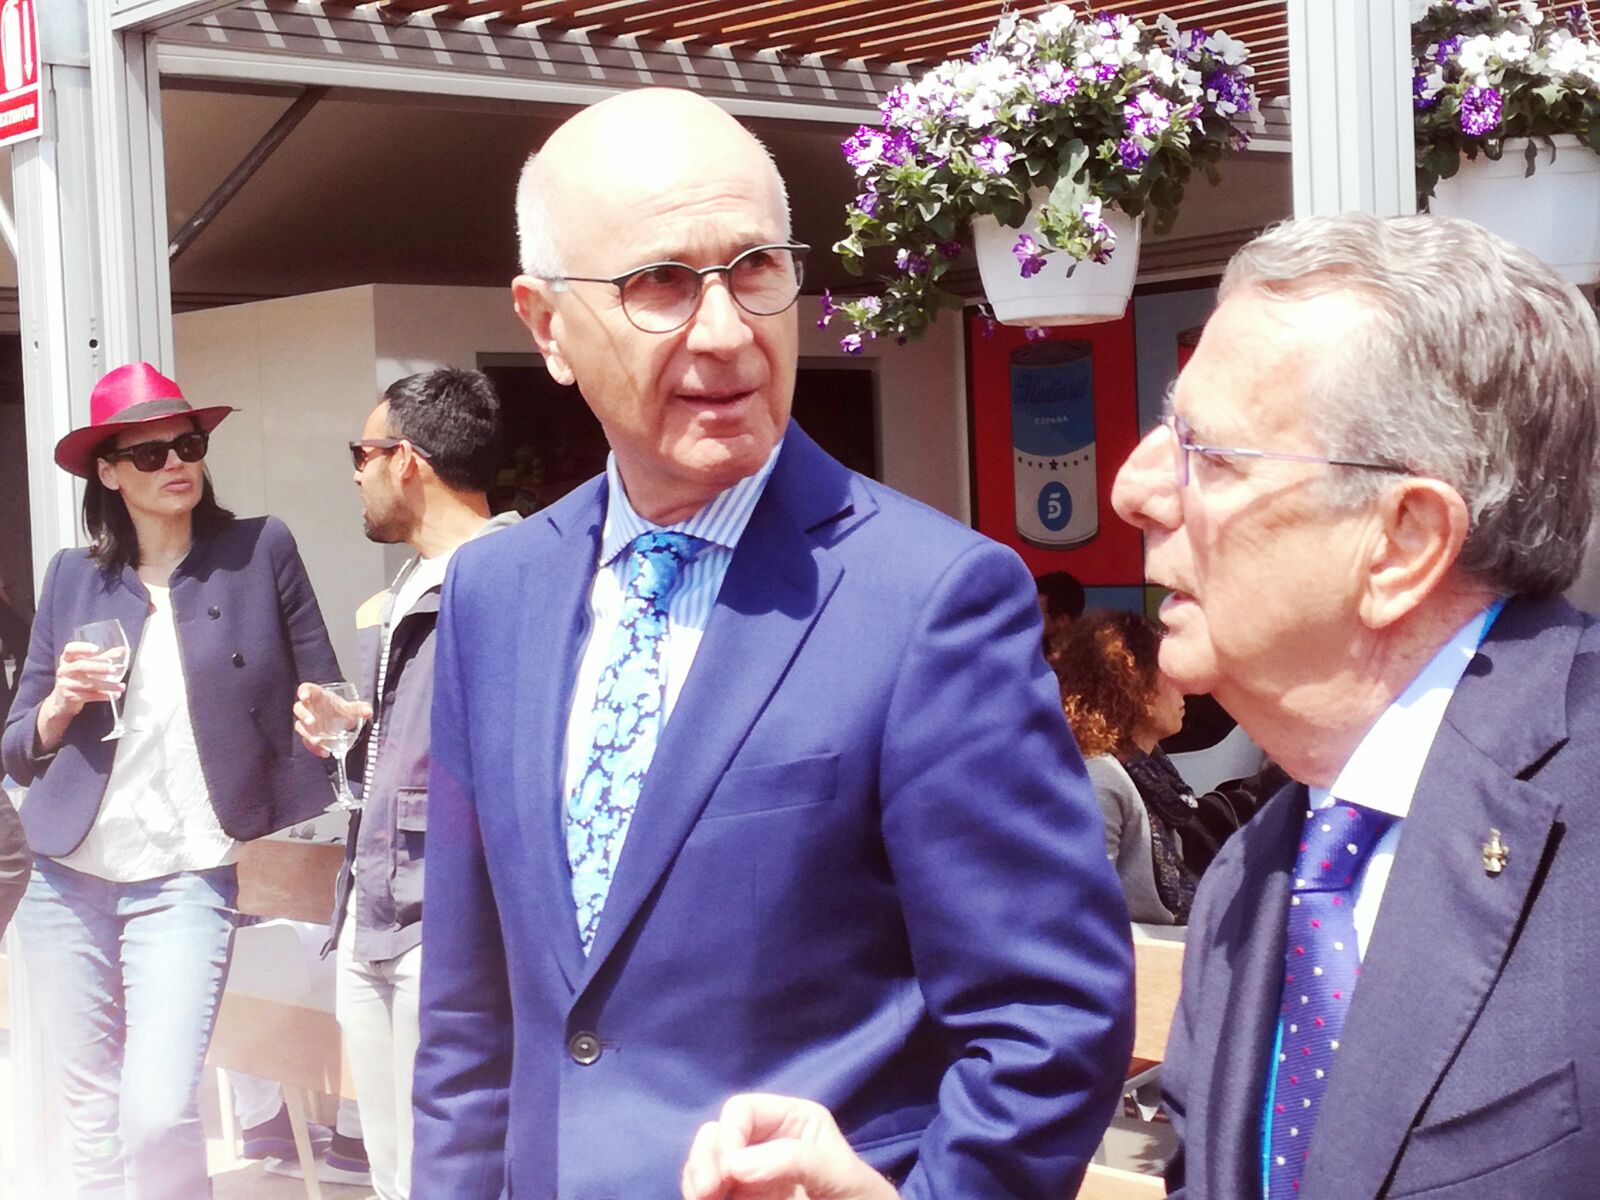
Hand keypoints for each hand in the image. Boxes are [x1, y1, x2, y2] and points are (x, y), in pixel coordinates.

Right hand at [46, 641, 124, 719]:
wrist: (63, 701)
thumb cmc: (79, 678)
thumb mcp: (88, 666)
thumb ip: (104, 657)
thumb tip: (124, 650)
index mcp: (67, 659)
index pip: (70, 649)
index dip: (82, 648)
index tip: (97, 649)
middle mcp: (64, 670)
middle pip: (80, 666)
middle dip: (98, 667)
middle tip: (113, 669)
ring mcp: (65, 684)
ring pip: (87, 684)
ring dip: (107, 685)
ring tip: (121, 686)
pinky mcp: (69, 697)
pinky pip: (88, 696)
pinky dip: (102, 695)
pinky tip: (113, 695)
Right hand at [294, 682, 371, 756]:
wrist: (341, 722)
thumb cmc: (340, 710)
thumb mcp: (351, 708)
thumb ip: (360, 708)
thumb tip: (369, 712)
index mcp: (317, 696)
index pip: (306, 689)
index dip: (304, 691)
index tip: (304, 696)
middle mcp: (309, 708)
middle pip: (299, 708)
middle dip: (304, 715)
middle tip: (312, 722)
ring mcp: (306, 722)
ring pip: (299, 726)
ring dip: (307, 734)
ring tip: (318, 741)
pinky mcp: (308, 734)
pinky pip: (306, 741)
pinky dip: (314, 748)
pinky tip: (324, 752)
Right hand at [681, 1095, 899, 1199]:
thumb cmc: (862, 1197)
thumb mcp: (838, 1172)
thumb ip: (794, 1159)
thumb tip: (736, 1164)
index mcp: (790, 1121)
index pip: (742, 1110)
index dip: (729, 1134)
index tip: (730, 1168)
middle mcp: (763, 1143)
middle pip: (715, 1136)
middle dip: (704, 1158)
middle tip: (707, 1192)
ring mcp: (750, 1174)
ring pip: (705, 1165)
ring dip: (696, 1178)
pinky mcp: (742, 1199)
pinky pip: (709, 1192)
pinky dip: (699, 1195)